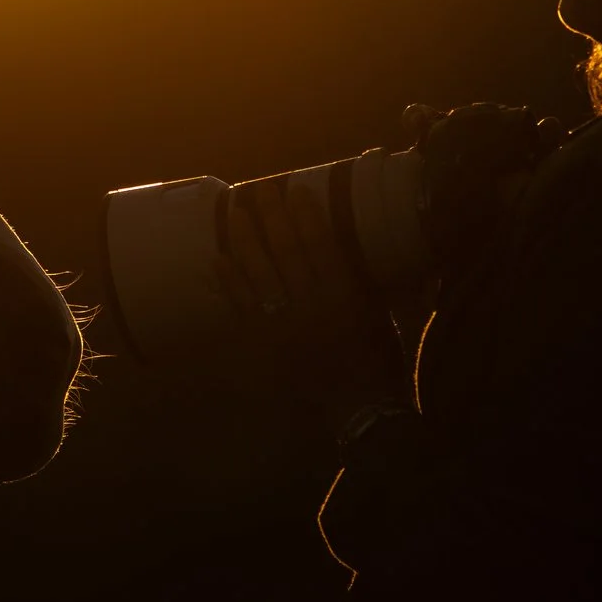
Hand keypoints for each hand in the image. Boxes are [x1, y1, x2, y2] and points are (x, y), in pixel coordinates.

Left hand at [213, 177, 407, 421]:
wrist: (360, 411)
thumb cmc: (379, 363)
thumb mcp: (382, 317)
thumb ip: (368, 284)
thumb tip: (361, 250)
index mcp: (345, 297)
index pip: (323, 247)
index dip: (308, 218)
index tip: (297, 191)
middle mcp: (312, 306)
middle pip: (287, 252)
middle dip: (273, 218)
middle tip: (261, 190)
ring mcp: (285, 325)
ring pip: (260, 274)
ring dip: (246, 241)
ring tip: (236, 212)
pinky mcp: (267, 344)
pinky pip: (244, 308)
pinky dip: (231, 283)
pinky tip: (219, 260)